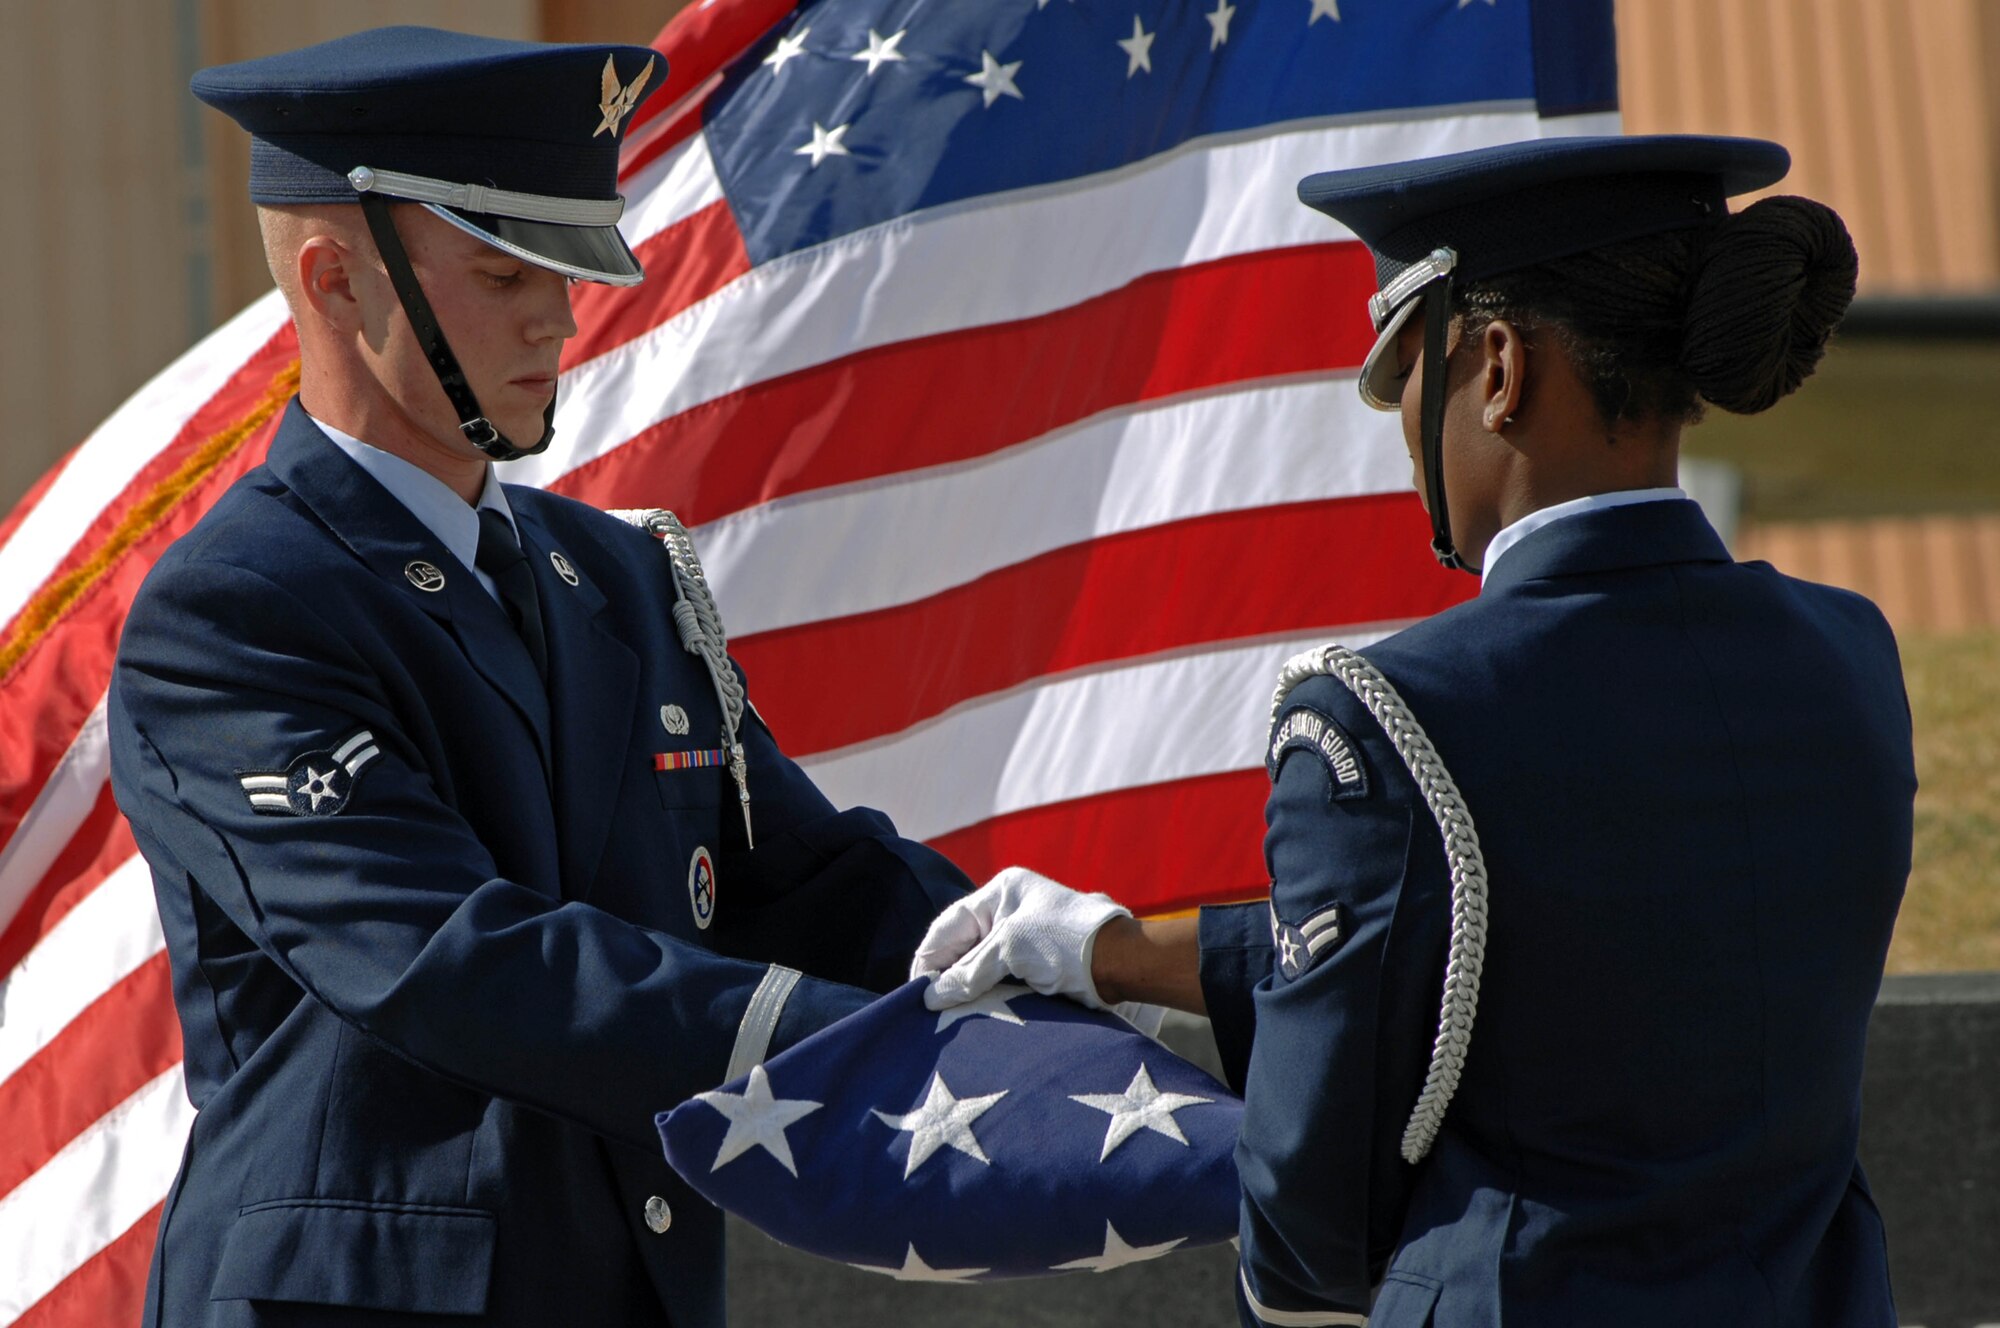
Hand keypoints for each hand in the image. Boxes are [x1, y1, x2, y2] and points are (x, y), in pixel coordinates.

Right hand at [911, 866, 1130, 1009]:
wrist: (1121, 962)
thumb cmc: (1066, 942)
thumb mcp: (1010, 949)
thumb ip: (968, 972)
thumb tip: (930, 997)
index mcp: (1001, 893)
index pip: (949, 925)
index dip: (930, 959)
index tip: (919, 992)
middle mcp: (1009, 911)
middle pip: (961, 946)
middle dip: (946, 975)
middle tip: (931, 1008)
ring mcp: (1023, 938)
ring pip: (978, 966)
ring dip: (965, 990)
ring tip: (949, 1015)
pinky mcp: (1035, 965)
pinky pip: (997, 980)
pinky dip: (985, 996)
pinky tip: (975, 1013)